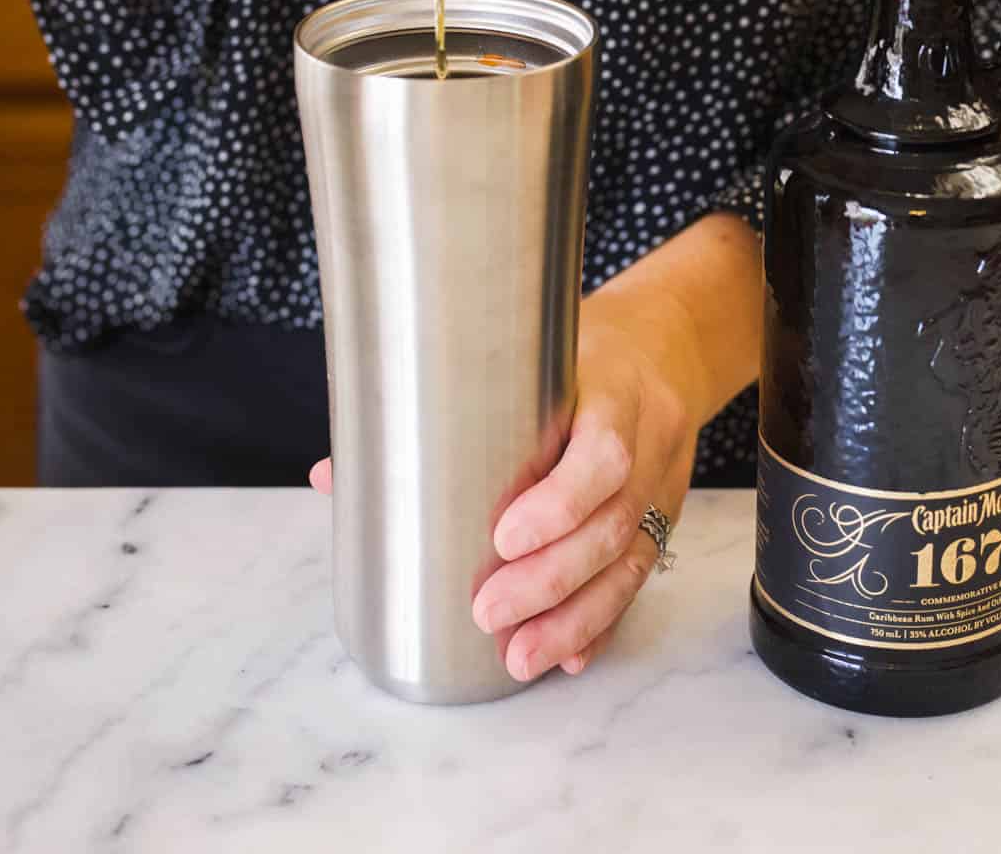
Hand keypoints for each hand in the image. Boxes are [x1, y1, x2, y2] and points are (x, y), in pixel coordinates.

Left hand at [467, 291, 701, 682]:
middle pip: (610, 523)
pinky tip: (570, 654)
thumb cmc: (577, 348)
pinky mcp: (663, 516)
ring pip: (628, 561)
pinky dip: (604, 620)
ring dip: (573, 617)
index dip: (560, 503)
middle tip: (488, 612)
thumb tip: (333, 474)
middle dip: (550, 579)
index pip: (603, 453)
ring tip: (520, 656)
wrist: (666, 344)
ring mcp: (661, 485)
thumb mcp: (527, 355)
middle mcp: (649, 442)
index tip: (502, 539)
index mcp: (614, 391)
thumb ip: (437, 407)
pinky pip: (637, 575)